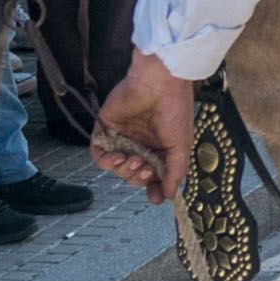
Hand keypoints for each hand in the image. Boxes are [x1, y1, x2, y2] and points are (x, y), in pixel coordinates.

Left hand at [95, 54, 197, 201]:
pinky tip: (116, 158)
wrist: (159, 83)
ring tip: (133, 160)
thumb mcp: (181, 146)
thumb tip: (169, 195)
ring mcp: (122, 137)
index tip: (155, 197)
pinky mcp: (105, 129)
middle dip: (139, 177)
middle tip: (146, 169)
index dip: (153, 187)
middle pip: (132, 174)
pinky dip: (105, 162)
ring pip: (116, 167)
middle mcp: (141, 144)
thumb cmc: (175, 109)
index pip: (153, 175)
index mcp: (160, 147)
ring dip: (123, 170)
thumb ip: (175, 172)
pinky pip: (98, 154)